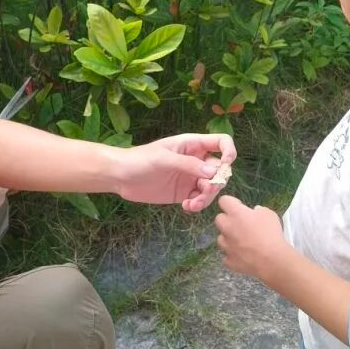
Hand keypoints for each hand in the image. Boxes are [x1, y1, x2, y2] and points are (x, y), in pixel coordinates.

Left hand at [116, 133, 235, 212]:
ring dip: (207, 197)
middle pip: (220, 169)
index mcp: (193, 145)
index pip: (221, 142)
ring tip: (191, 204)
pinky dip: (198, 204)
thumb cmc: (140, 160)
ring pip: (212, 187)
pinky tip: (186, 206)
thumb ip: (188, 164)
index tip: (224, 166)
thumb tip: (214, 171)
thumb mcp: (163, 159)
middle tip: (203, 191)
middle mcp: (196, 160)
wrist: (121, 177)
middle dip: (216, 182)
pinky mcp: (185, 192)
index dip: (229, 152)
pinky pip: (201, 199)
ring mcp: (191, 177)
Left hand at [215, 195, 288, 278]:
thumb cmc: (271, 234)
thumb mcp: (269, 214)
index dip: (231, 202)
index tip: (239, 206)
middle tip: (240, 225)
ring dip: (228, 238)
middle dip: (227, 220)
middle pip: (219, 219)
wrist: (271, 260)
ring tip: (242, 243)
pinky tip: (243, 256)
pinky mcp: (228, 260)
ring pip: (221, 238)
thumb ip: (258, 211)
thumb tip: (253, 212)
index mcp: (236, 213)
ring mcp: (226, 245)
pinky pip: (226, 256)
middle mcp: (227, 228)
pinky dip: (232, 255)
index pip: (224, 201)